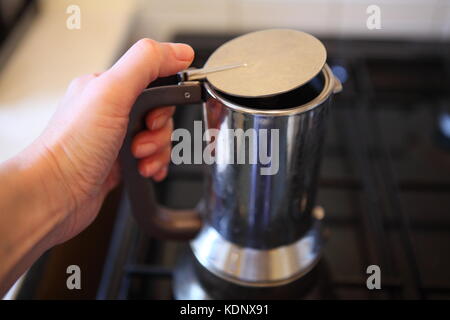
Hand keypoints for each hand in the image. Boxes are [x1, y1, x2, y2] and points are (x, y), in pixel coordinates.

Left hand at [34, 39, 193, 243]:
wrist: (55, 195)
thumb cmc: (72, 147)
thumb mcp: (112, 93)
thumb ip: (146, 64)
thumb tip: (180, 52)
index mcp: (106, 87)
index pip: (153, 80)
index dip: (164, 99)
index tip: (156, 114)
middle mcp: (112, 112)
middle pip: (161, 113)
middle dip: (159, 131)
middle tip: (141, 138)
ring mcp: (117, 138)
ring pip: (159, 138)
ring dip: (157, 151)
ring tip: (138, 157)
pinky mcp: (122, 162)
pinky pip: (153, 158)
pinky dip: (156, 165)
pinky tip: (145, 170)